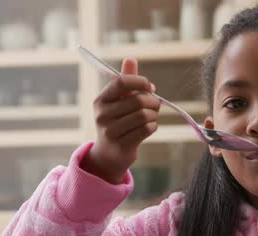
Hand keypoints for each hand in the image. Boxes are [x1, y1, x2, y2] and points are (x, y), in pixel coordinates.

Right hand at [80, 57, 159, 183]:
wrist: (109, 154)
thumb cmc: (118, 122)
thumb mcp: (118, 102)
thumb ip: (126, 82)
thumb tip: (130, 58)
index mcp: (101, 100)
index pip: (121, 82)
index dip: (140, 81)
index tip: (150, 87)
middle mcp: (102, 114)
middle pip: (138, 100)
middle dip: (153, 102)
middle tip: (156, 105)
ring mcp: (110, 131)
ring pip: (144, 115)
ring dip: (154, 115)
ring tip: (152, 116)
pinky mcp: (121, 145)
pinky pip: (146, 129)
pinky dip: (153, 126)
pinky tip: (150, 127)